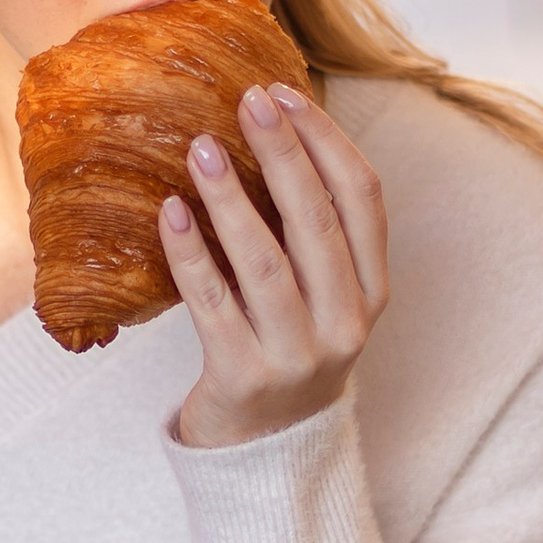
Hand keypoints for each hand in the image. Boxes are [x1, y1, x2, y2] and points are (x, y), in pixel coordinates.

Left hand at [162, 83, 389, 450]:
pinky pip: (213, 303)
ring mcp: (297, 353)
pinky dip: (191, 253)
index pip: (362, 198)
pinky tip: (170, 211)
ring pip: (266, 261)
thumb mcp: (321, 291)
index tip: (285, 94)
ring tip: (201, 147)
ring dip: (231, 198)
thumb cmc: (288, 344)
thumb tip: (269, 127)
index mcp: (372, 289)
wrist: (266, 448)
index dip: (326, 141)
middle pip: (317, 221)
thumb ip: (308, 227)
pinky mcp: (244, 376)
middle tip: (248, 102)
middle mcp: (346, 321)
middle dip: (284, 153)